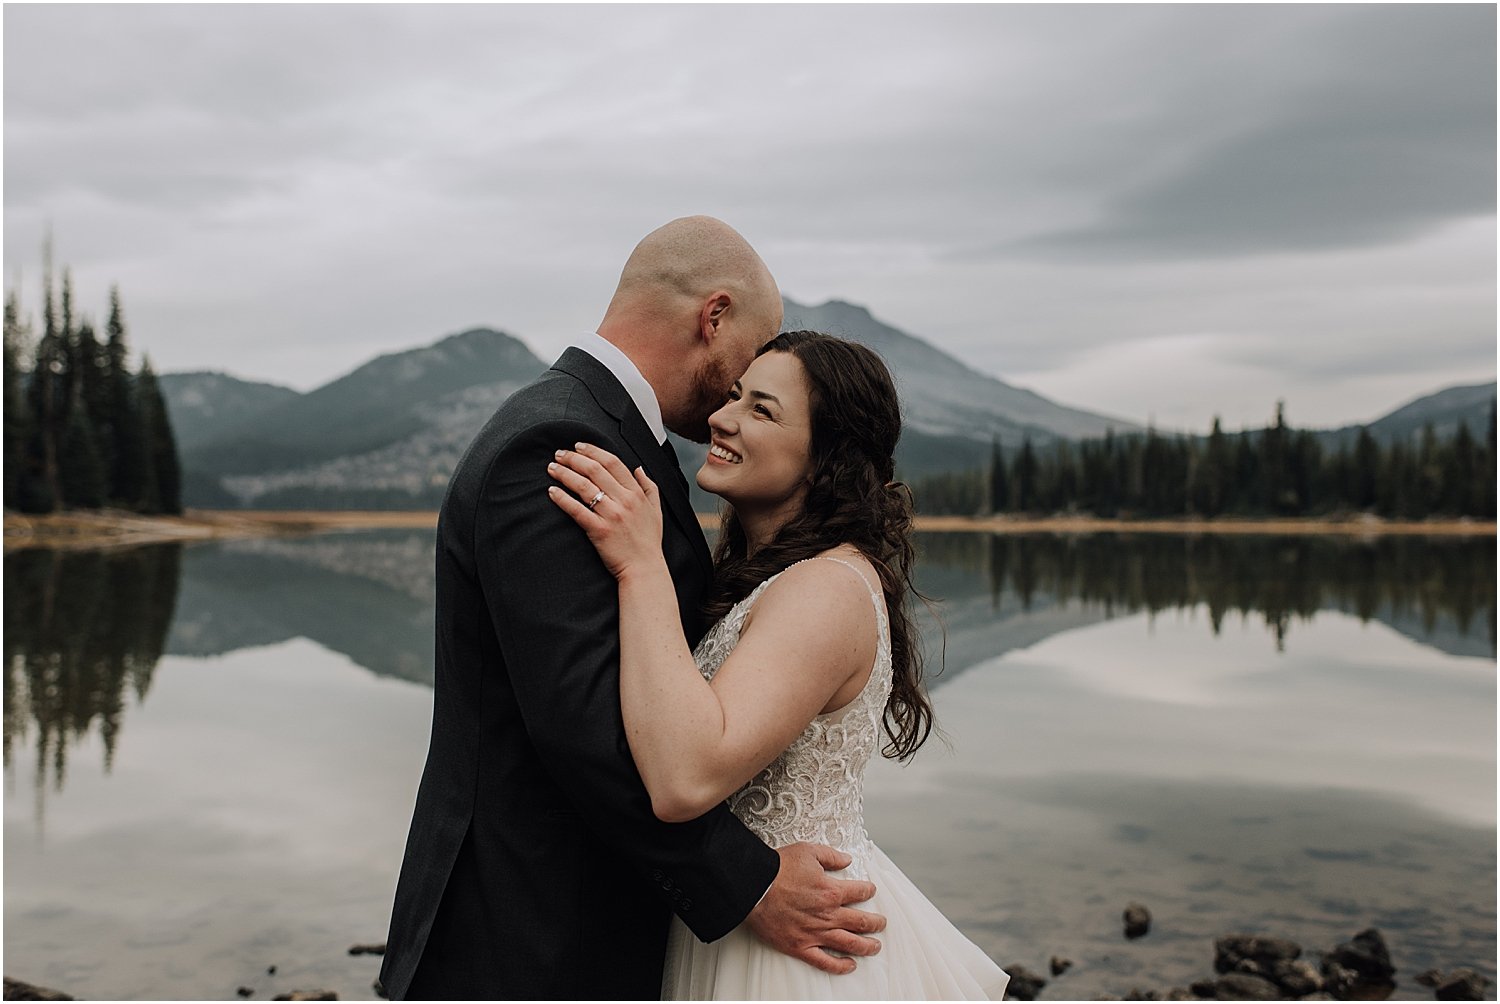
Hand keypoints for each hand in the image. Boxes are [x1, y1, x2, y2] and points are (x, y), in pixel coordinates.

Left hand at [547, 442, 664, 579]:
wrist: (644, 568)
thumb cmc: (649, 541)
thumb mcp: (656, 510)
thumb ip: (649, 486)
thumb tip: (639, 468)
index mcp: (636, 493)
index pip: (613, 462)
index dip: (593, 451)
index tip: (578, 446)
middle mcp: (624, 500)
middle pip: (595, 470)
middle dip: (574, 458)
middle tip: (559, 454)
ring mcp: (611, 515)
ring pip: (584, 486)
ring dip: (565, 474)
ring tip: (552, 468)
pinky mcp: (599, 530)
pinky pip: (577, 510)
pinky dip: (562, 499)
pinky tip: (552, 491)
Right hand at [745, 842, 884, 974]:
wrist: (753, 886)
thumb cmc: (778, 869)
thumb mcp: (808, 851)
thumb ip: (831, 856)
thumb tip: (847, 859)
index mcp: (831, 891)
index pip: (860, 892)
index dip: (868, 891)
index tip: (870, 891)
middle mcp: (828, 915)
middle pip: (861, 922)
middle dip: (875, 923)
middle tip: (881, 923)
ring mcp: (815, 933)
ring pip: (849, 944)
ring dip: (866, 946)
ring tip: (875, 946)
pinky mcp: (800, 946)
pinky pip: (824, 961)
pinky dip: (839, 966)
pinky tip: (849, 965)